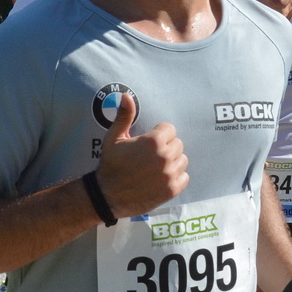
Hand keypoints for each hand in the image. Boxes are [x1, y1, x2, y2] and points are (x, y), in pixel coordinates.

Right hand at [94, 92, 186, 217]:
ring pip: (182, 160)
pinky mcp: (172, 189)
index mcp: (153, 141)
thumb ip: (125, 116)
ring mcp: (169, 174)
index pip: (170, 129)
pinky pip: (184, 177)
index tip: (147, 143)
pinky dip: (176, 178)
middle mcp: (165, 156)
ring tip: (156, 168)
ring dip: (172, 162)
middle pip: (177, 144)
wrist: (107, 195)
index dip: (158, 135)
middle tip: (150, 157)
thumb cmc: (110, 165)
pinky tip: (161, 179)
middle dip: (166, 148)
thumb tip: (126, 96)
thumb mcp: (114, 138)